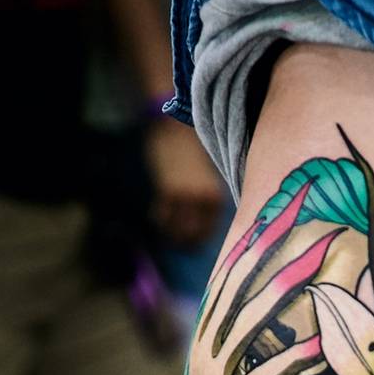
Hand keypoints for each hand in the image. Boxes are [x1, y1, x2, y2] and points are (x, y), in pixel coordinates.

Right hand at [145, 117, 224, 247]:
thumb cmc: (192, 155)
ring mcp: (185, 196)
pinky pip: (162, 215)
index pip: (209, 230)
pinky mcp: (168, 191)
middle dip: (186, 241)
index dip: (200, 240)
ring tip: (168, 232)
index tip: (193, 244)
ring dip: (171, 233)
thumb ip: (208, 201)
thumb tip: (205, 226)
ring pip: (177, 228)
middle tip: (179, 243)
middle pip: (194, 233)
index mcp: (216, 198)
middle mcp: (203, 199)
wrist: (175, 130)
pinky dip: (159, 219)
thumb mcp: (207, 180)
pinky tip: (157, 216)